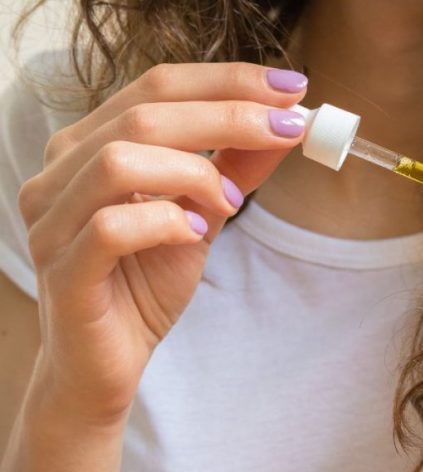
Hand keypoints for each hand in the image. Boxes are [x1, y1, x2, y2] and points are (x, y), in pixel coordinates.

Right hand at [17, 62, 307, 423]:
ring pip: (120, 161)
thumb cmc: (146, 283)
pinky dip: (165, 223)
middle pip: (144, 114)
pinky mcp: (60, 270)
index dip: (228, 80)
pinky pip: (111, 228)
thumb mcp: (201, 214)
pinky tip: (193, 234)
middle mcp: (60, 172)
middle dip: (229, 114)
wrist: (108, 362)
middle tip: (288, 128)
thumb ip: (234, 169)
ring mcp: (51, 220)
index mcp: (90, 146)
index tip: (292, 87)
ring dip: (193, 173)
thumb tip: (285, 125)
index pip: (158, 87)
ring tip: (229, 204)